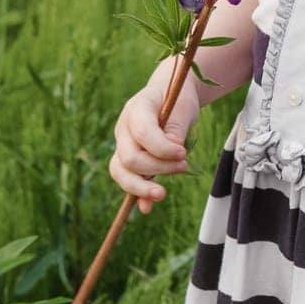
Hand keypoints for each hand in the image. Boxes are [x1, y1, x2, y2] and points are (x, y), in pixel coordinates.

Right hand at [109, 68, 200, 214]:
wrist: (168, 96)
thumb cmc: (177, 100)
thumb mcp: (183, 108)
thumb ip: (176, 128)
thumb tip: (173, 153)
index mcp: (136, 108)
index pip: (142, 132)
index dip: (162, 148)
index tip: (183, 154)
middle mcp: (123, 128)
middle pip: (129, 158)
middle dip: (157, 168)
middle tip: (184, 166)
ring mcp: (122, 145)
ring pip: (121, 172)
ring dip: (141, 186)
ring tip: (162, 194)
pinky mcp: (127, 159)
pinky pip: (127, 179)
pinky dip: (137, 194)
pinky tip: (147, 207)